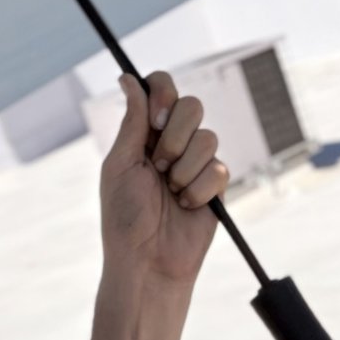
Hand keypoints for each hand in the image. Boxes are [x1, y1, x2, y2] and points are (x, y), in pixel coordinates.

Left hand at [99, 71, 229, 290]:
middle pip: (192, 105)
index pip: (162, 89)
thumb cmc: (124, 217)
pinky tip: (185, 206)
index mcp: (145, 133)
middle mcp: (172, 142)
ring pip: (209, 137)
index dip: (165, 94)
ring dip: (184, 168)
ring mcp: (195, 163)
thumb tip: (128, 78)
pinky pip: (219, 168)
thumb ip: (133, 121)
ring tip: (170, 193)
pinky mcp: (215, 185)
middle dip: (176, 136)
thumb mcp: (120, 164)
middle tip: (159, 164)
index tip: (157, 119)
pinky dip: (198, 189)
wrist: (148, 262)